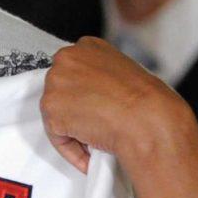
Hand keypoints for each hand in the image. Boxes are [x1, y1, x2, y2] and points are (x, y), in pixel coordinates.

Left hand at [40, 37, 196, 174]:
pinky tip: (90, 151)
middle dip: (74, 109)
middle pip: (60, 90)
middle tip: (94, 125)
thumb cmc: (146, 100)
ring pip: (57, 113)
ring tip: (96, 138)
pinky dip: (72, 149)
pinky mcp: (51, 109)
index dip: (83, 93)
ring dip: (73, 129)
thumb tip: (95, 94)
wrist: (146, 119)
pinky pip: (57, 136)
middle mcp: (66, 59)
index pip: (73, 71)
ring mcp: (55, 83)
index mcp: (87, 46)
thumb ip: (102, 77)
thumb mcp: (124, 72)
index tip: (93, 106)